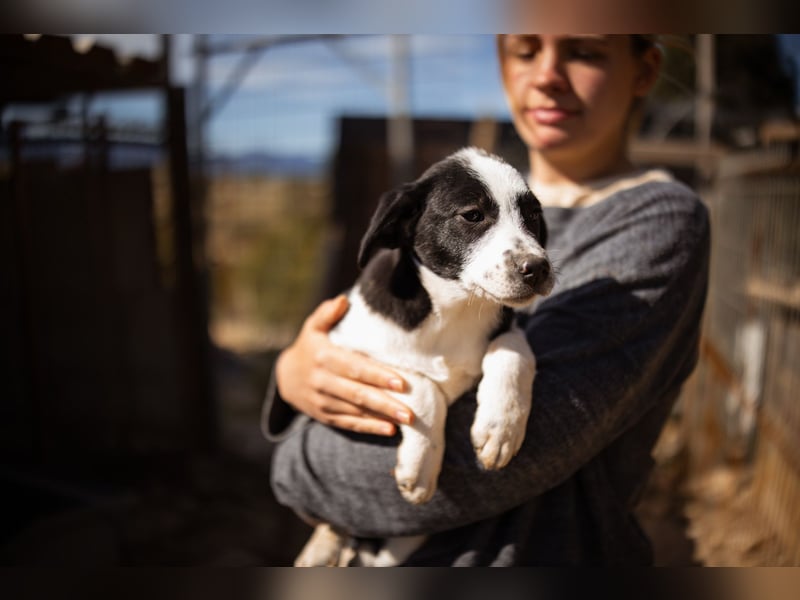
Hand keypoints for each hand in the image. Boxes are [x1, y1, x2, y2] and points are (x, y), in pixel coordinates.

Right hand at [275, 295, 413, 435]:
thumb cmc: (310, 347)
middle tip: (410, 411)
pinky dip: (370, 428)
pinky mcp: (326, 416)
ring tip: (407, 420)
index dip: (377, 376)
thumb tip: (343, 300)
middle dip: (385, 403)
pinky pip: (350, 424)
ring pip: (356, 411)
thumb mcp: (313, 327)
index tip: (401, 382)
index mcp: (323, 357)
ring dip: (382, 417)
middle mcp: (322, 382)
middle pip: (358, 394)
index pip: (354, 368)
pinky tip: (390, 430)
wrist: (286, 378)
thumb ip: (327, 313)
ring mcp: (323, 402)